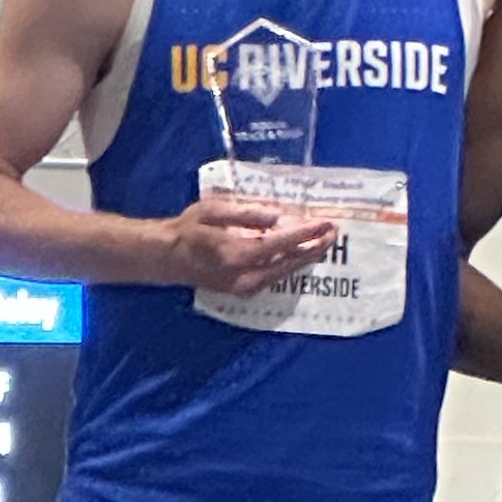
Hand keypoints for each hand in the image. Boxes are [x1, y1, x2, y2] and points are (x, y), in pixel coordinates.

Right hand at [160, 194, 335, 295]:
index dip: (305, 233)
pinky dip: (292, 265)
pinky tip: (305, 253)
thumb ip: (246, 213)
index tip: (325, 223)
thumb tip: (277, 217)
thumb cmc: (189, 229)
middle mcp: (243, 275)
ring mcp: (244, 287)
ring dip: (307, 257)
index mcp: (235, 253)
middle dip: (314, 247)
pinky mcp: (244, 291)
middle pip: (289, 263)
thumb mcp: (213, 211)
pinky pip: (275, 277)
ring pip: (285, 273)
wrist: (166, 258)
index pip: (279, 244)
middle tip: (334, 231)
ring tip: (325, 240)